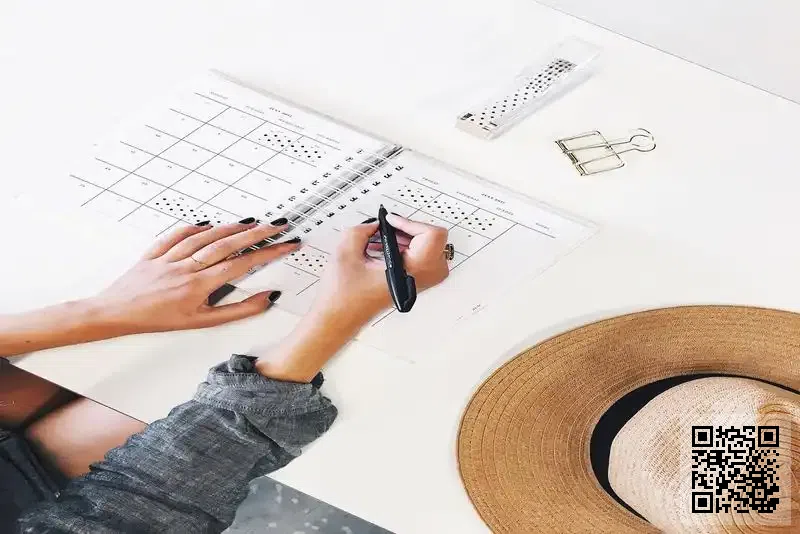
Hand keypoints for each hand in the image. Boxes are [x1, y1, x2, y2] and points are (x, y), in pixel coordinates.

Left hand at [89, 219, 299, 334]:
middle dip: (257, 233)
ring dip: (231, 227)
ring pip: (206, 236)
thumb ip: (238, 310)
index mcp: (199, 285)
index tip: (287, 245)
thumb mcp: (202, 323)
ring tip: (252, 222)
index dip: (269, 253)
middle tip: (278, 226)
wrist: (115, 315)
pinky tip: (208, 224)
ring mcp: (170, 257)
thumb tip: (264, 298)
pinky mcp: (154, 252)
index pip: (242, 263)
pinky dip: (195, 227)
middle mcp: (186, 267)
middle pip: (228, 244)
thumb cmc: (157, 322)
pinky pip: (177, 234)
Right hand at [312, 214, 449, 324]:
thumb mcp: (346, 251)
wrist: (339, 318)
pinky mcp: (411, 284)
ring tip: (383, 238)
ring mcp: (418, 283)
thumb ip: (363, 229)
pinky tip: (384, 248)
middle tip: (390, 227)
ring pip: (429, 250)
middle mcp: (419, 279)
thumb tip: (376, 223)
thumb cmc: (343, 295)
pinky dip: (406, 250)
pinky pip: (421, 260)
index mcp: (410, 271)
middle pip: (435, 242)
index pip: (432, 236)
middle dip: (411, 230)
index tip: (392, 221)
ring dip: (408, 239)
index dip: (410, 223)